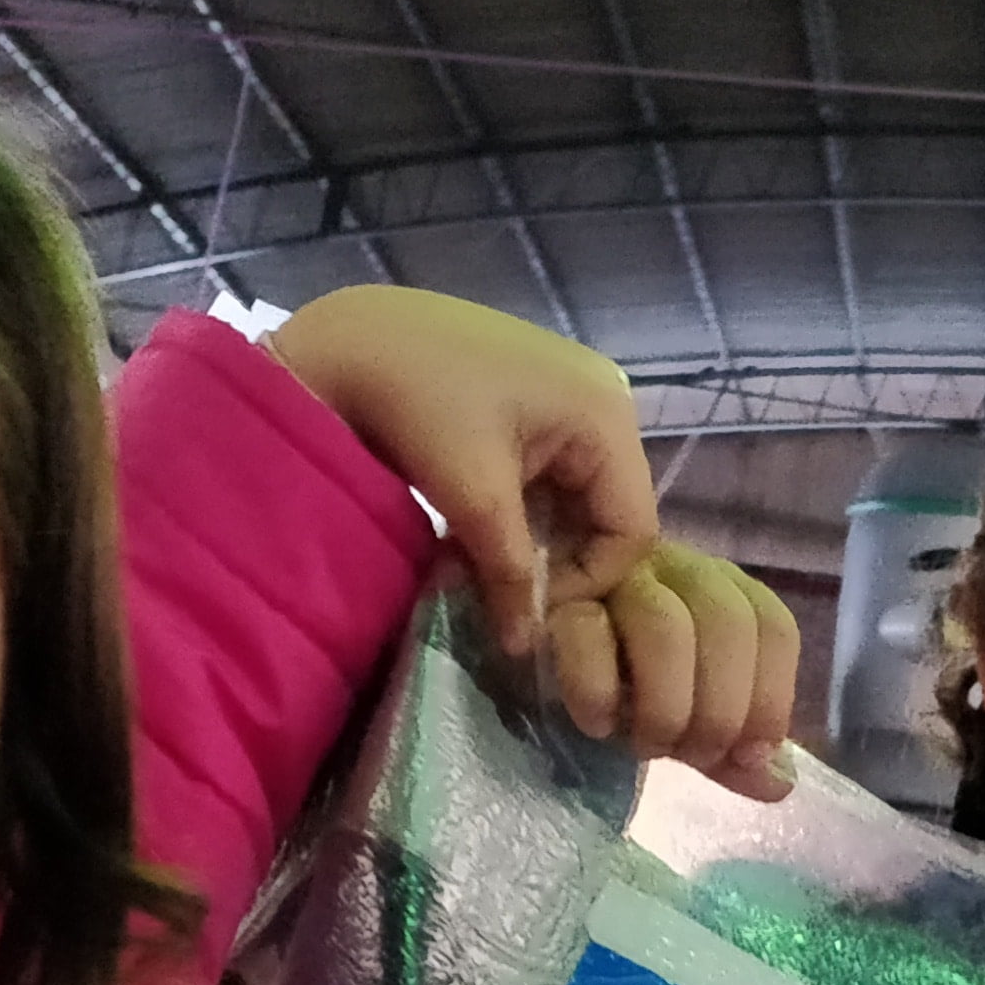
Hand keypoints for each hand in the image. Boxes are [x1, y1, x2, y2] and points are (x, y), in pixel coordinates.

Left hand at [261, 286, 656, 656]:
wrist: (351, 336)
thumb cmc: (418, 404)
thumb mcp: (472, 496)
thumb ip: (510, 574)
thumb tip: (523, 649)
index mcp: (607, 415)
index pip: (633, 528)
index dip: (588, 583)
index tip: (526, 610)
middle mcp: (607, 402)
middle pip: (609, 514)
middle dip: (557, 563)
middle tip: (501, 597)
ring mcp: (572, 399)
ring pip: (576, 501)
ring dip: (533, 543)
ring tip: (479, 567)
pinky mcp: (538, 404)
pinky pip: (550, 477)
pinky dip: (519, 514)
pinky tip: (476, 533)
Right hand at [552, 542, 804, 799]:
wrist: (533, 660)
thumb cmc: (623, 685)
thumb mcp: (687, 715)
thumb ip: (733, 747)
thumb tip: (779, 783)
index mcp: (720, 590)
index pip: (772, 627)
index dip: (770, 700)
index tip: (746, 756)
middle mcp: (674, 569)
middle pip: (727, 624)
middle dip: (721, 711)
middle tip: (691, 757)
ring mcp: (613, 578)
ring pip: (664, 627)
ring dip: (666, 708)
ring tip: (646, 748)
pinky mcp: (553, 603)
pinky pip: (586, 637)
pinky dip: (599, 695)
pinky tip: (598, 728)